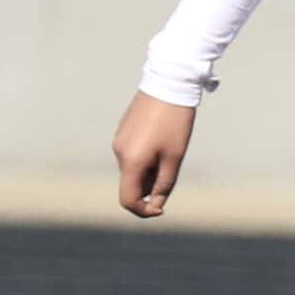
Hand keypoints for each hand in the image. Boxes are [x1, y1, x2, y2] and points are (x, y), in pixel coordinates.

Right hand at [115, 90, 198, 217]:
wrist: (169, 84)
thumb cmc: (175, 122)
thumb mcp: (174, 157)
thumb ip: (164, 184)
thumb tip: (156, 205)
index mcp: (130, 161)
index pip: (127, 200)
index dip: (143, 210)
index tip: (161, 209)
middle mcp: (118, 152)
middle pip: (131, 183)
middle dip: (150, 186)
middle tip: (173, 168)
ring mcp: (118, 140)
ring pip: (132, 169)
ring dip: (149, 171)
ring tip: (169, 150)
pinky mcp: (122, 130)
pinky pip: (132, 154)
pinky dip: (145, 158)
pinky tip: (162, 140)